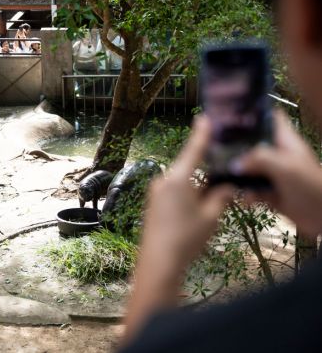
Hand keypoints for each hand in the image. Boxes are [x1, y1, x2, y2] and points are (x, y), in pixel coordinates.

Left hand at [142, 116, 233, 264]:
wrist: (158, 262)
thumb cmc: (186, 238)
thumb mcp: (211, 216)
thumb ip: (221, 197)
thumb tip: (227, 186)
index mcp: (178, 178)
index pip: (193, 150)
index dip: (201, 134)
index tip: (204, 118)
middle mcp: (163, 181)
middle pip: (188, 170)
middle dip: (205, 174)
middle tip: (222, 182)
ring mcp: (155, 193)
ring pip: (182, 184)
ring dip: (196, 190)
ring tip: (210, 206)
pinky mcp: (152, 205)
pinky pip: (172, 194)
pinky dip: (186, 198)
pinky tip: (194, 214)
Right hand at [236, 110, 321, 237]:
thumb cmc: (309, 185)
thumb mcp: (285, 166)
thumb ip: (258, 158)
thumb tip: (233, 164)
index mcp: (286, 141)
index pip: (271, 118)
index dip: (253, 114)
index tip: (231, 115)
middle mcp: (278, 154)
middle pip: (253, 143)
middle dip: (236, 147)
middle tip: (216, 149)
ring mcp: (274, 174)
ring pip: (249, 167)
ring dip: (238, 175)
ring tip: (226, 179)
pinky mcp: (270, 192)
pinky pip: (252, 189)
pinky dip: (247, 194)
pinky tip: (246, 199)